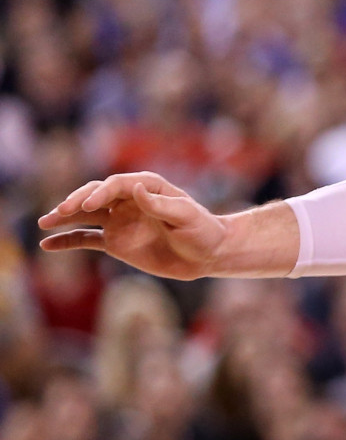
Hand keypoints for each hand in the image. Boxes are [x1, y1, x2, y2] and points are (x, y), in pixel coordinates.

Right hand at [38, 172, 229, 280]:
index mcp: (147, 187)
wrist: (206, 254)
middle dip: (77, 201)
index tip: (88, 205)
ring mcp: (119, 220)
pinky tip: (47, 244)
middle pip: (96, 195)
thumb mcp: (187, 217)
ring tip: (45, 223)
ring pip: (85, 215)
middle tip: (60, 212)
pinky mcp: (115, 241)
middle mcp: (128, 200)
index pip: (117, 184)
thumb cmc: (202, 231)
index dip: (101, 192)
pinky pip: (85, 239)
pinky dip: (66, 241)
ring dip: (64, 217)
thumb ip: (160, 205)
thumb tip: (134, 189)